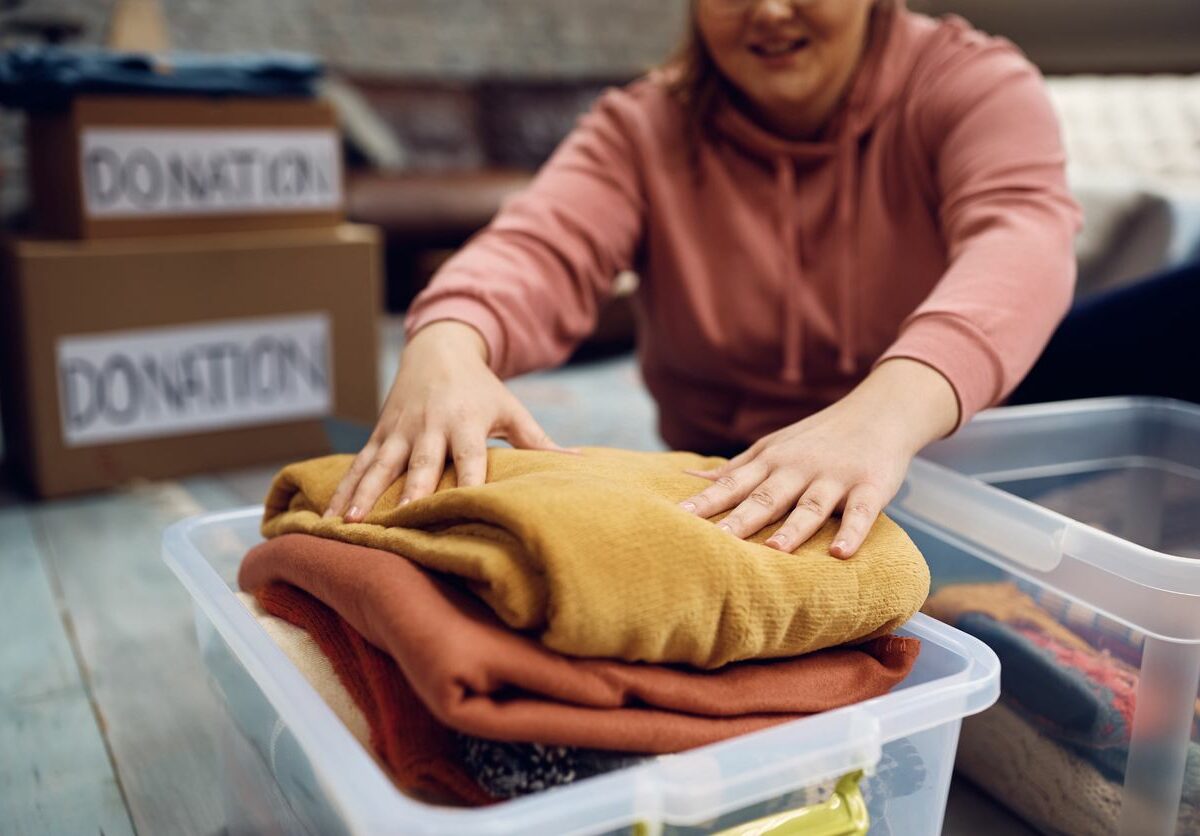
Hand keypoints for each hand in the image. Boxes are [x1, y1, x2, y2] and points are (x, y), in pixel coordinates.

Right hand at [326, 321, 566, 521]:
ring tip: (348, 523)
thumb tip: (582, 461)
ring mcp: (400, 429)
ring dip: (363, 494)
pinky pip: (358, 463)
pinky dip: (342, 488)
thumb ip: (539, 440)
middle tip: (396, 520)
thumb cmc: (482, 389)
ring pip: (379, 465)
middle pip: (420, 463)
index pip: (469, 459)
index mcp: (466, 422)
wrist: (438, 349)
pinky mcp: (379, 432)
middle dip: (408, 492)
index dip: (466, 483)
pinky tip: (328, 515)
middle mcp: (430, 426)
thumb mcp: (511, 409)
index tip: (460, 508)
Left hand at [678, 359, 958, 557]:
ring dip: (792, 529)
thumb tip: (689, 478)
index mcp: (771, 461)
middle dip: (739, 520)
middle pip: (765, 497)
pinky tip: (840, 553)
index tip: (676, 519)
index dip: (705, 502)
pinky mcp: (870, 486)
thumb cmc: (817, 437)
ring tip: (772, 551)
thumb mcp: (773, 446)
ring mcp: (835, 477)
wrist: (880, 411)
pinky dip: (853, 532)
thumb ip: (735, 467)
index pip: (732, 484)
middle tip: (713, 543)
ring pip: (810, 506)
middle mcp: (798, 468)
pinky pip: (861, 512)